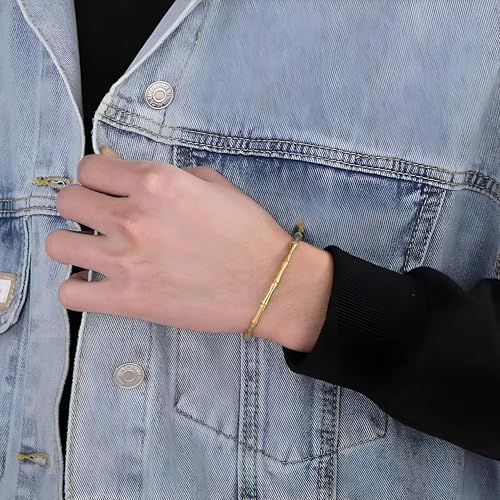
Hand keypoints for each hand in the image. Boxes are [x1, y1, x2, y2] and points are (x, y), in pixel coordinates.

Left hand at [45, 149, 333, 350]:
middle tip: (101, 217)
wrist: (267, 284)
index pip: (89, 167)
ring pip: (57, 244)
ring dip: (72, 242)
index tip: (107, 189)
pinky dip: (77, 288)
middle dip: (81, 204)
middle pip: (67, 200)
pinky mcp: (127, 300)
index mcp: (154, 182)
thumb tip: (132, 175)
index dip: (96, 177)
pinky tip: (95, 284)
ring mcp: (125, 261)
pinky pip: (70, 293)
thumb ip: (169, 173)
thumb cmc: (248, 231)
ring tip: (93, 249)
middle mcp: (131, 217)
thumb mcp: (214, 184)